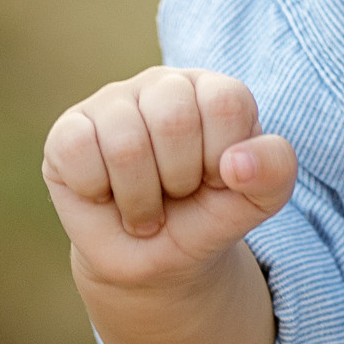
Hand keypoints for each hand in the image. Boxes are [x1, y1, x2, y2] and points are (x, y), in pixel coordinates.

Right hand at [42, 67, 297, 293]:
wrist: (156, 259)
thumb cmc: (208, 216)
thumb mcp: (258, 200)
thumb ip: (274, 172)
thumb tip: (236, 163)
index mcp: (214, 90)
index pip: (226, 102)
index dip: (222, 159)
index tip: (217, 180)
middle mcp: (163, 84)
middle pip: (174, 117)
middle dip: (180, 179)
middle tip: (177, 194)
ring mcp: (113, 102)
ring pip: (126, 142)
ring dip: (140, 198)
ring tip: (145, 206)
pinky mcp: (69, 129)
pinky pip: (77, 150)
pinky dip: (97, 190)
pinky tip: (107, 194)